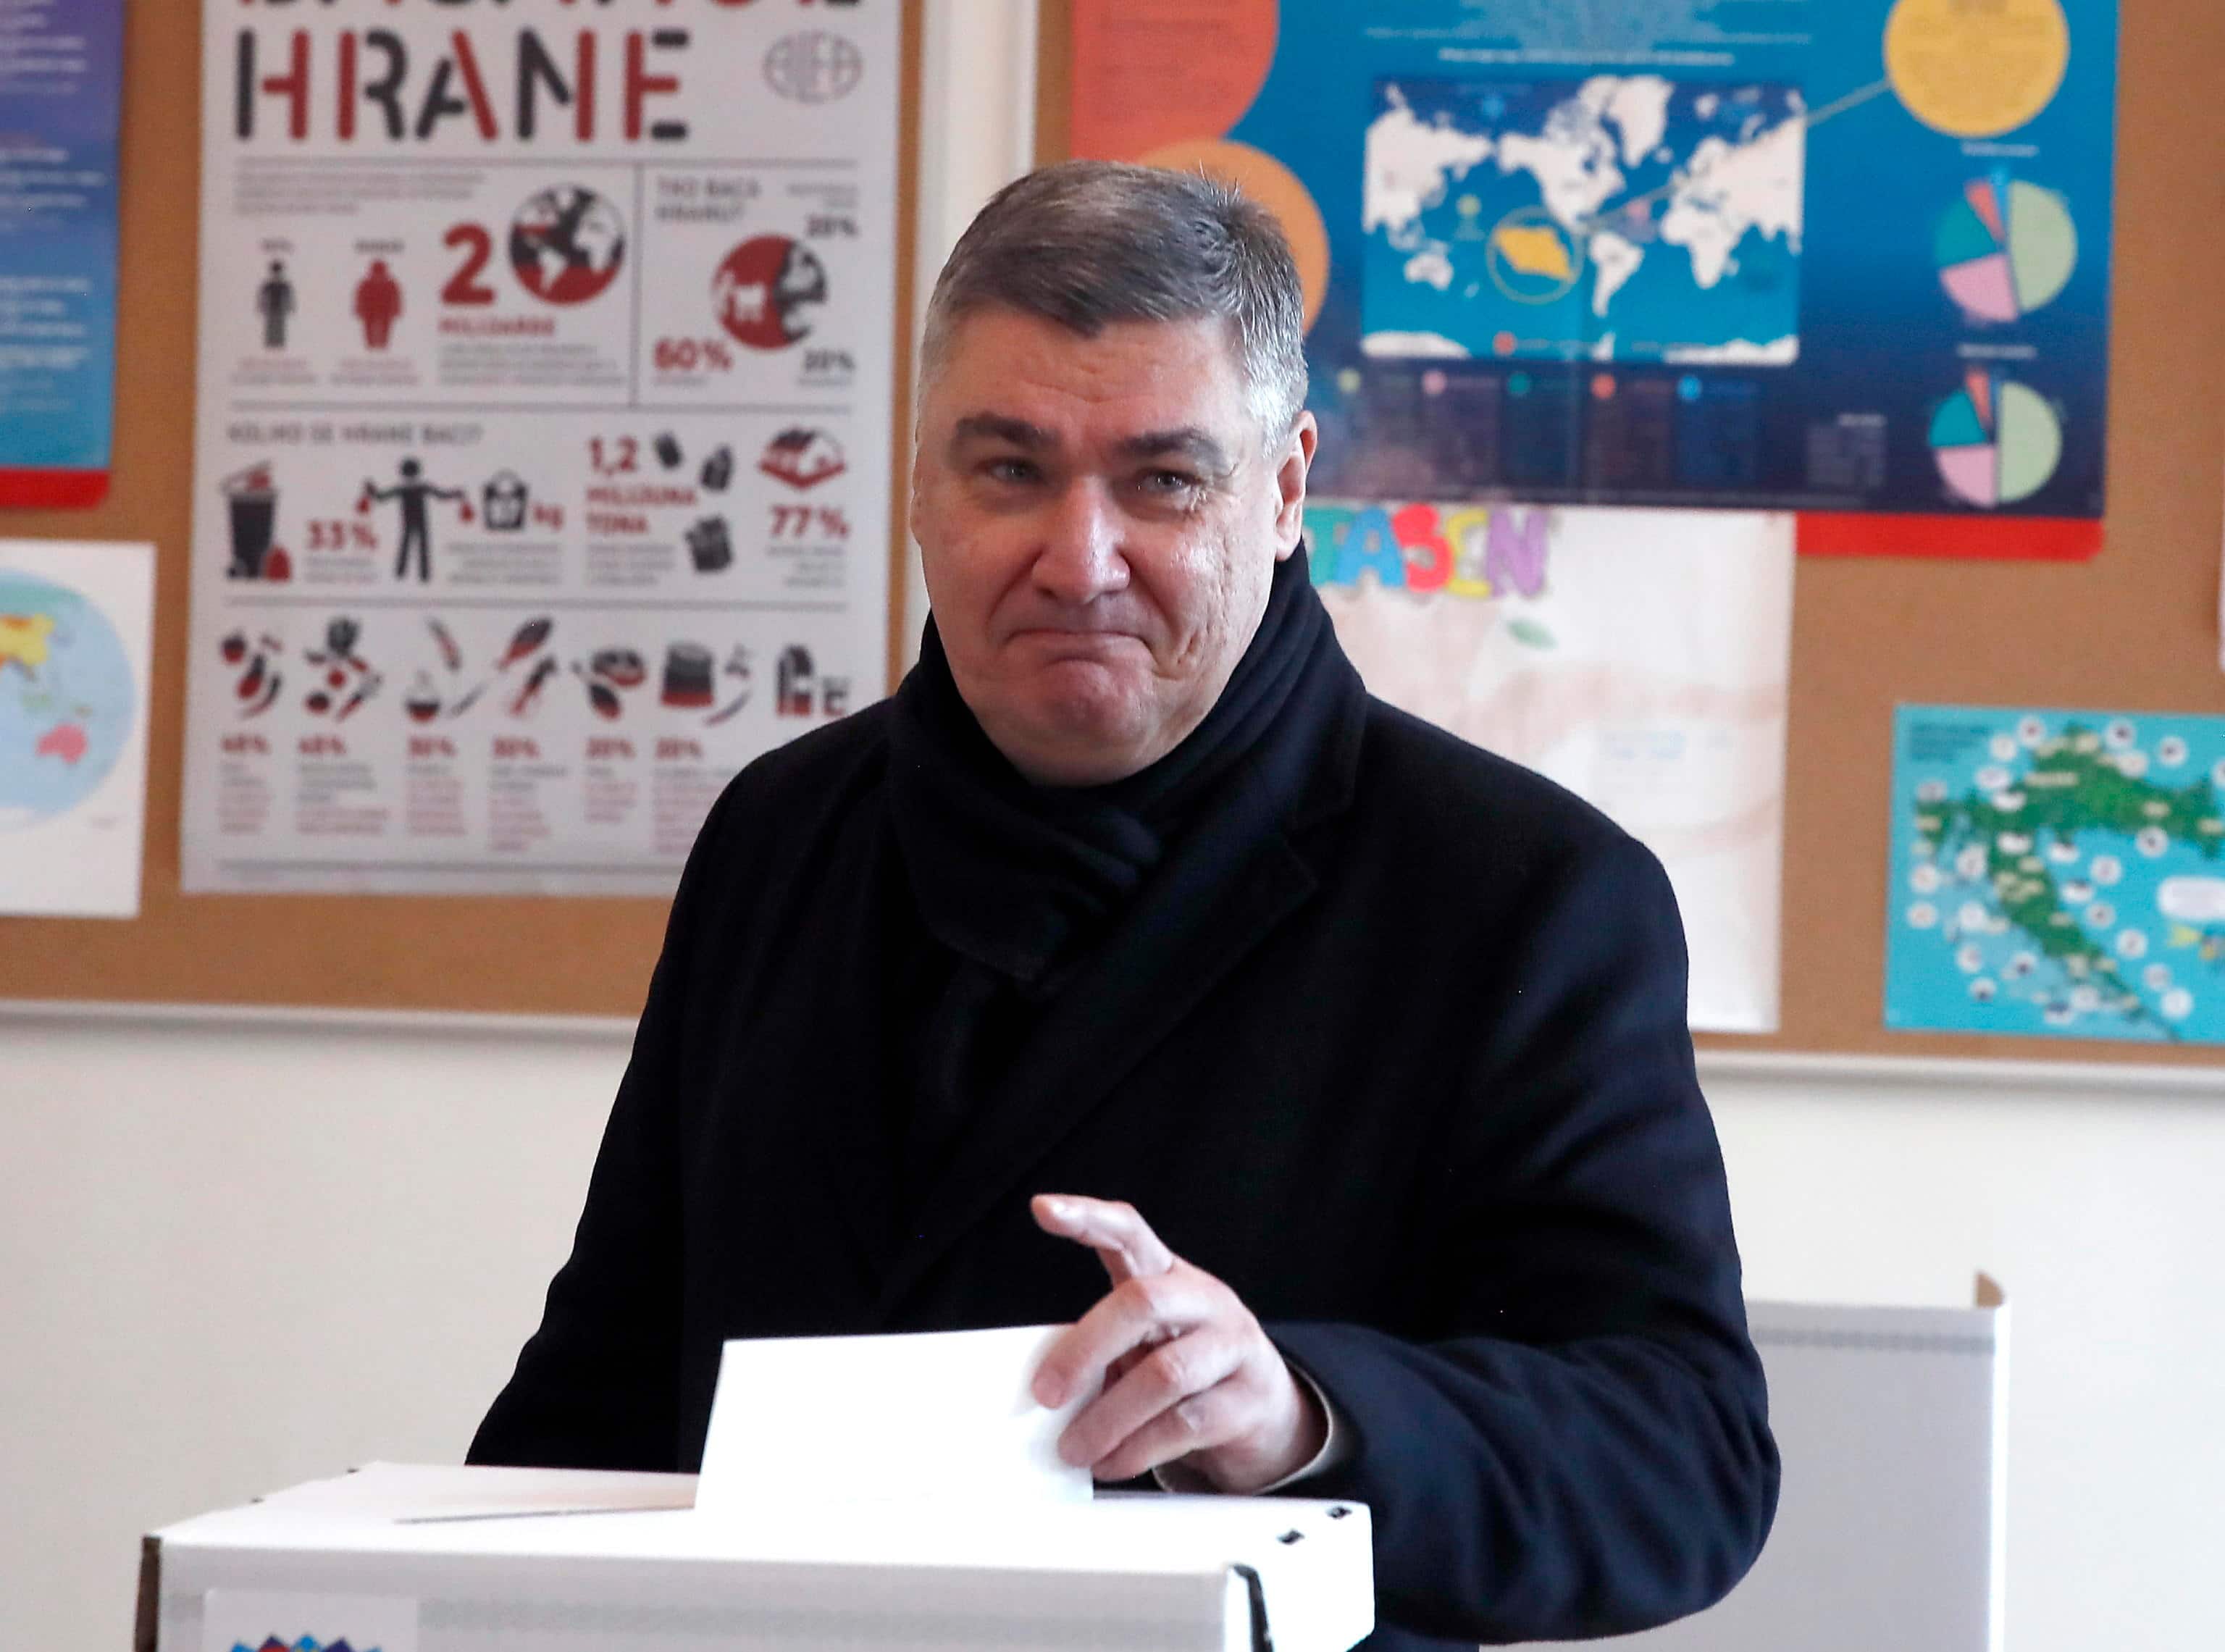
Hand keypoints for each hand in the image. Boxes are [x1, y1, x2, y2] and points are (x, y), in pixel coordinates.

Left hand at [1029, 1194, 1325, 1493]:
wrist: (1266, 1413)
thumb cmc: (1185, 1369)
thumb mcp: (1144, 1344)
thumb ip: (1102, 1350)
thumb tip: (1043, 1388)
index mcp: (1168, 1274)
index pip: (1129, 1230)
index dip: (1087, 1217)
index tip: (1043, 1209)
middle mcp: (1204, 1300)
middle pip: (1143, 1303)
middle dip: (1086, 1349)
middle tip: (1046, 1394)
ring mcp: (1234, 1346)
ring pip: (1165, 1373)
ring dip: (1108, 1418)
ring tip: (1074, 1448)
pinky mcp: (1249, 1399)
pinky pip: (1185, 1423)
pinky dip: (1137, 1448)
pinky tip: (1111, 1463)